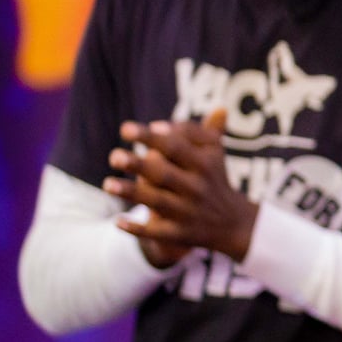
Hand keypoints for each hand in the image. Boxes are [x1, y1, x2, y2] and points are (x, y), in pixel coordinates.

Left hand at [106, 109, 258, 265]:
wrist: (234, 225)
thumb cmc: (215, 180)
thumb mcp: (216, 156)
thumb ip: (209, 132)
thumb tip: (220, 108)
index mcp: (204, 166)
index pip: (179, 147)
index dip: (158, 138)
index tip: (133, 129)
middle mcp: (197, 188)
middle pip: (165, 174)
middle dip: (139, 165)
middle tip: (114, 156)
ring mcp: (188, 212)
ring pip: (157, 202)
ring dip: (132, 193)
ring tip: (107, 184)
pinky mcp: (181, 234)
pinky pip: (158, 232)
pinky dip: (138, 228)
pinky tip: (118, 222)